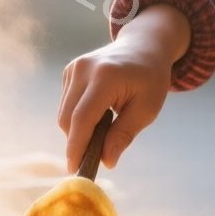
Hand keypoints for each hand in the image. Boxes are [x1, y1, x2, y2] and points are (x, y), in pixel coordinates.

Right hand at [57, 5, 189, 171]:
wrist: (143, 46)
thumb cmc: (150, 79)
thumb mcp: (147, 109)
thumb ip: (124, 135)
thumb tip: (106, 162)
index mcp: (106, 77)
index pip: (83, 118)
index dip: (76, 147)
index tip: (75, 169)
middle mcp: (83, 69)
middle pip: (68, 118)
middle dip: (78, 142)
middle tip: (98, 154)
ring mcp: (73, 68)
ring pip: (64, 113)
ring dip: (79, 130)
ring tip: (105, 127)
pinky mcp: (69, 71)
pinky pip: (66, 104)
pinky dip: (78, 117)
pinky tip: (99, 112)